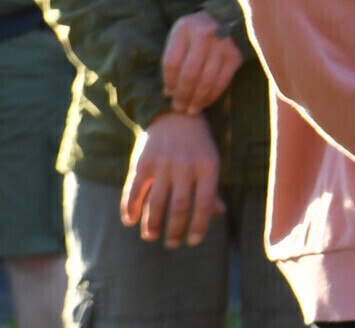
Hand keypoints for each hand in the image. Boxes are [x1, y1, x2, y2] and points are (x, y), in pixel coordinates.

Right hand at [121, 112, 223, 248]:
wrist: (175, 116)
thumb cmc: (197, 146)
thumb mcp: (210, 163)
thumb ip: (211, 188)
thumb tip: (218, 213)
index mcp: (208, 167)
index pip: (204, 203)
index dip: (198, 226)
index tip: (192, 242)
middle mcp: (185, 166)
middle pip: (180, 207)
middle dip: (175, 230)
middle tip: (172, 244)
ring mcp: (162, 164)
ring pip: (155, 202)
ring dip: (152, 224)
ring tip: (152, 237)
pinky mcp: (142, 162)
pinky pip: (134, 190)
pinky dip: (129, 208)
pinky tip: (130, 221)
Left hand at [161, 11, 241, 114]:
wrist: (223, 18)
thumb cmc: (194, 32)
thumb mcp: (178, 36)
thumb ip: (172, 59)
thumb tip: (170, 92)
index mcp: (185, 28)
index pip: (172, 62)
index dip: (169, 82)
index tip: (167, 95)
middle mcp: (206, 35)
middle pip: (190, 73)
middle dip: (183, 94)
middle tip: (178, 108)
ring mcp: (223, 45)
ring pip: (207, 79)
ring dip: (198, 99)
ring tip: (191, 110)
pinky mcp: (236, 55)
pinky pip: (222, 81)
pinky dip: (213, 95)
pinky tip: (206, 102)